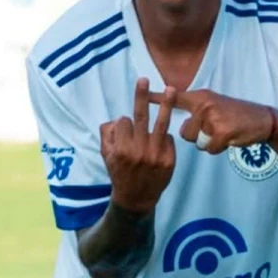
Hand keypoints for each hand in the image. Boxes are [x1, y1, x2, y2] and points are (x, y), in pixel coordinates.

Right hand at [101, 78, 176, 212]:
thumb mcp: (106, 156)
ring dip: (166, 104)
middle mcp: (138, 151)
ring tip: (171, 89)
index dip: (124, 124)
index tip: (124, 132)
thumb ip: (107, 135)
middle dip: (141, 96)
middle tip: (144, 79)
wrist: (136, 198)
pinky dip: (163, 138)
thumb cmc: (119, 173)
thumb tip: (118, 119)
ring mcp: (156, 156)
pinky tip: (158, 145)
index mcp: (121, 149)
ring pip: (161, 124)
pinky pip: (167, 138)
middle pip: (141, 116)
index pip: (124, 121)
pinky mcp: (169, 160)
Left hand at [151, 89, 277, 154]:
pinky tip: (229, 138)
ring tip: (223, 132)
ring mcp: (213, 118)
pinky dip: (219, 148)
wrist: (262, 119)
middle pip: (185, 132)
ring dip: (208, 142)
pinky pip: (209, 148)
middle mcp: (205, 105)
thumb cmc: (237, 115)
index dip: (157, 97)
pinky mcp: (221, 132)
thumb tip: (182, 125)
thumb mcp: (216, 105)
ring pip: (197, 141)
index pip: (176, 97)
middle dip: (197, 136)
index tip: (142, 94)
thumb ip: (198, 110)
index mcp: (201, 97)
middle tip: (215, 129)